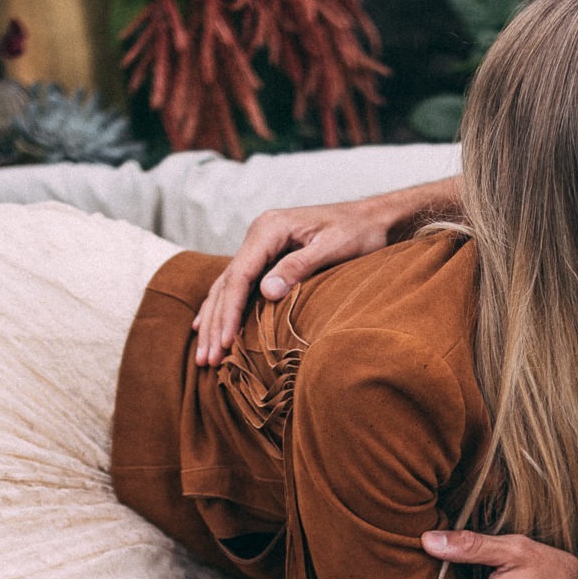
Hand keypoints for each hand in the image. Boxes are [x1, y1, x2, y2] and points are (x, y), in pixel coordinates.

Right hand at [192, 197, 402, 364]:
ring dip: (213, 322)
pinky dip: (221, 308)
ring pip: (226, 287)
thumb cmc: (358, 231)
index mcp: (269, 228)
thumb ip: (299, 267)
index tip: (224, 343)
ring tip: (204, 356)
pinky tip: (205, 326)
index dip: (229, 312)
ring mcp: (260, 245)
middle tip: (206, 360)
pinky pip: (237, 285)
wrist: (373, 218)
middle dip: (215, 324)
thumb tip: (266, 292)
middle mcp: (258, 234)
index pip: (239, 276)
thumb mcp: (333, 248)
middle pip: (226, 284)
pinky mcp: (267, 256)